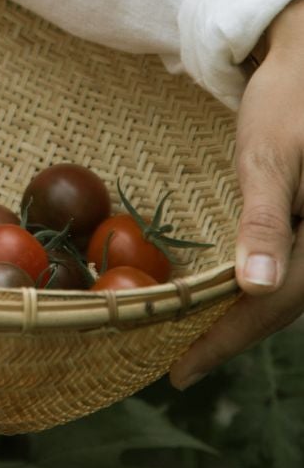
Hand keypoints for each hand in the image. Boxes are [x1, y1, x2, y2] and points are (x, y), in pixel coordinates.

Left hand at [169, 0, 303, 390]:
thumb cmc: (288, 99)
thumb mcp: (269, 153)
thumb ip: (265, 219)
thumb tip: (257, 287)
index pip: (277, 303)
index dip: (227, 338)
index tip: (178, 368)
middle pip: (286, 306)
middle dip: (231, 336)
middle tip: (176, 364)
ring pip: (290, 291)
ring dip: (244, 317)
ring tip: (193, 341)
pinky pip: (291, 269)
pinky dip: (257, 288)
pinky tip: (227, 298)